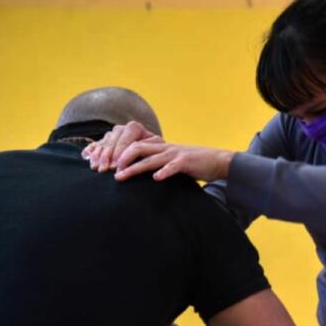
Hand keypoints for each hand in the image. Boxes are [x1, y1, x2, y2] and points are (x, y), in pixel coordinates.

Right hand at [82, 121, 160, 172]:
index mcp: (135, 128)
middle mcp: (122, 128)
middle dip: (107, 155)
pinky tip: (85, 157)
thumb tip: (139, 151)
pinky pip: (95, 144)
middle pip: (112, 139)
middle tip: (104, 169)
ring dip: (98, 155)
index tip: (116, 166)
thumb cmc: (154, 155)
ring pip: (103, 142)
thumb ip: (149, 149)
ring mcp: (112, 135)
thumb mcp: (155, 151)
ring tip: (94, 167)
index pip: (126, 136)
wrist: (149, 156)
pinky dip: (90, 150)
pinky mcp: (104, 141)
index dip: (120, 151)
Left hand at [115, 141, 232, 182]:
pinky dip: (164, 172)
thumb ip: (159, 164)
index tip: (108, 166)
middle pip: (137, 148)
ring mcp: (175, 154)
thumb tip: (142, 174)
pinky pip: (173, 166)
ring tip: (122, 176)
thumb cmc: (194, 163)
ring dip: (134, 167)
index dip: (121, 154)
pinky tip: (156, 179)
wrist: (218, 160)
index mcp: (160, 147)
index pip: (136, 146)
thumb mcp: (173, 161)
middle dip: (121, 159)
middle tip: (109, 170)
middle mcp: (165, 148)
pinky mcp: (186, 162)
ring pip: (151, 158)